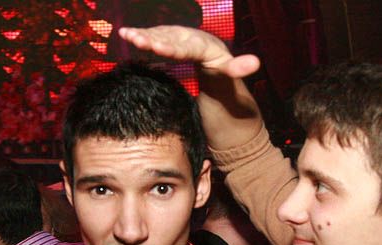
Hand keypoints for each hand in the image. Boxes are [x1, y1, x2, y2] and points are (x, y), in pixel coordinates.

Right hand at [118, 25, 260, 78]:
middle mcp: (191, 37)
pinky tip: (125, 34)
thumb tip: (256, 62)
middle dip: (153, 39)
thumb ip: (239, 68)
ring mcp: (179, 38)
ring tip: (127, 35)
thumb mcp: (232, 73)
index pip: (188, 48)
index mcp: (205, 46)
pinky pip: (155, 37)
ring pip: (160, 35)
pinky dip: (141, 35)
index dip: (173, 48)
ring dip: (143, 35)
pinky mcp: (170, 40)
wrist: (216, 63)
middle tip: (136, 39)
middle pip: (171, 39)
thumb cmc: (223, 71)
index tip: (158, 49)